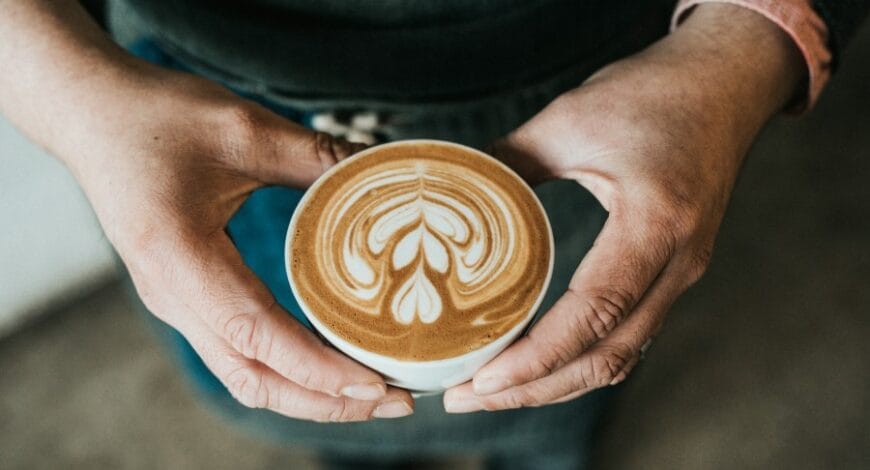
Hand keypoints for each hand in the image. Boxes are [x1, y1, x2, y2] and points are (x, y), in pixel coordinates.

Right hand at [66, 69, 413, 420]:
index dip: (318, 369)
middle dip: (326, 401)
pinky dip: (287, 370)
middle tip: (395, 401)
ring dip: (308, 394)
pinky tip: (328, 362)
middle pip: (253, 378)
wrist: (89, 114)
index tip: (376, 385)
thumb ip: (315, 156)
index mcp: (179, 258)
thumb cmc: (156, 116)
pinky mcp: (184, 297)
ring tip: (370, 393)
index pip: (257, 335)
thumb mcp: (243, 127)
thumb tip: (383, 171)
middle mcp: (172, 296)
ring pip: (245, 375)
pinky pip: (237, 353)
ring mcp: (175, 302)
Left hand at [444, 4, 803, 411]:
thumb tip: (448, 193)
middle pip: (608, 355)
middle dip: (534, 389)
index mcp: (657, 223)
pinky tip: (539, 362)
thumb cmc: (655, 93)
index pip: (596, 312)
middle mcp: (679, 261)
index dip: (537, 357)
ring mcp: (682, 273)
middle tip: (466, 398)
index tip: (482, 379)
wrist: (725, 82)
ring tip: (492, 391)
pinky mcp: (673, 272)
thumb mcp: (570, 119)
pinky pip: (629, 335)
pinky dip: (580, 360)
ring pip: (620, 355)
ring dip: (556, 383)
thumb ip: (507, 161)